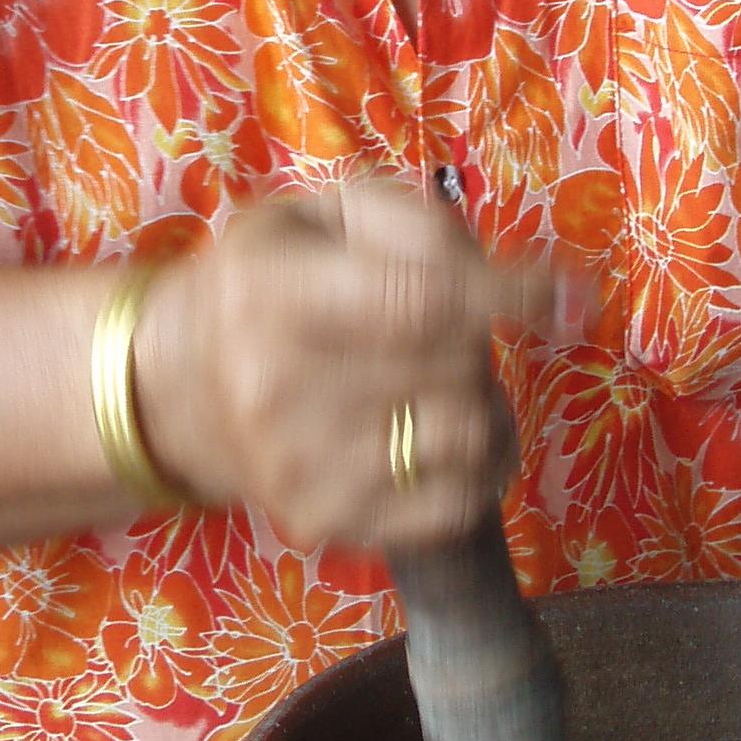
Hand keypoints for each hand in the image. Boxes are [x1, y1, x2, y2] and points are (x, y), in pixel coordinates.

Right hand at [132, 181, 552, 552]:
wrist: (173, 387)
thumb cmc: (266, 283)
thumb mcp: (319, 216)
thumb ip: (417, 226)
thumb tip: (545, 280)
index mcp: (273, 292)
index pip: (418, 300)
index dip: (508, 295)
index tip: (568, 290)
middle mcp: (279, 386)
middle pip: (455, 363)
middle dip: (478, 336)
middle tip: (442, 326)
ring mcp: (302, 466)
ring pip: (469, 434)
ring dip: (480, 399)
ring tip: (435, 379)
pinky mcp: (327, 523)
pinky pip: (460, 501)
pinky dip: (476, 463)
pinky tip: (437, 435)